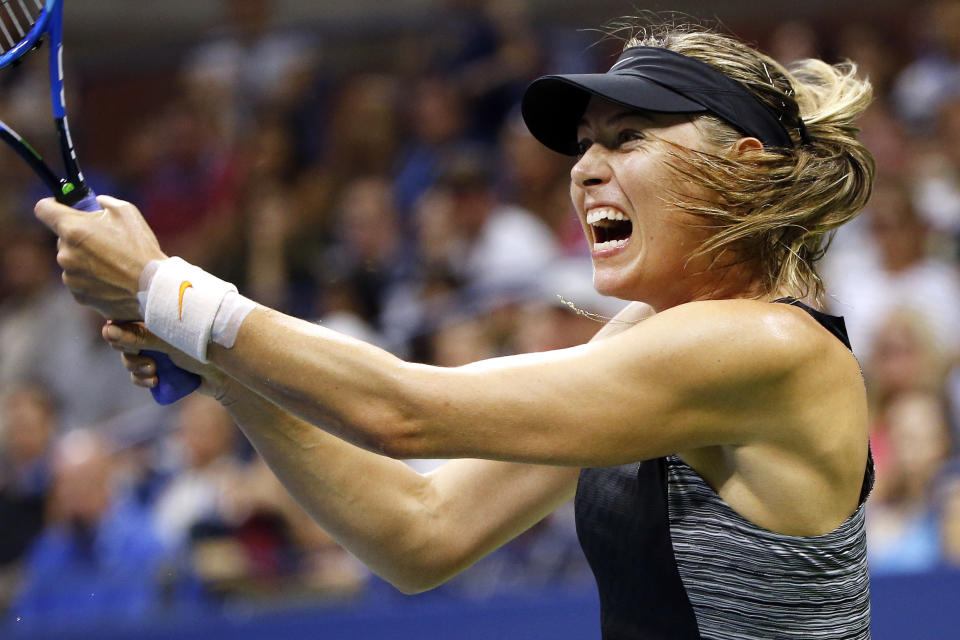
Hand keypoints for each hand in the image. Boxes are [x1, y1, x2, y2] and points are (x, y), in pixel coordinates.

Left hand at [35, 195, 167, 320]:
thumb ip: (104, 202)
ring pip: (71, 261)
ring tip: (114, 263)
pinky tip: (113, 279)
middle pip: (62, 238)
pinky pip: (80, 281)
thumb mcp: (127, 212)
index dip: (53, 206)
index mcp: (72, 229)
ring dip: (86, 260)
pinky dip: (93, 279)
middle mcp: (64, 253)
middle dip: (79, 237)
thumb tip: (96, 202)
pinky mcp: (79, 295)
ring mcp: (70, 277)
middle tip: (105, 240)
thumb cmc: (141, 248)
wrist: (153, 287)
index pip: (43, 209)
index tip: (64, 209)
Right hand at [102, 321, 233, 401]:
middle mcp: (156, 329)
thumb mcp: (169, 340)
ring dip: (136, 369)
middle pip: (124, 341)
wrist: (226, 374)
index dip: (117, 332)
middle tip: (147, 364)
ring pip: (131, 359)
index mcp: (158, 314)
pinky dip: (142, 379)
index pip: (125, 318)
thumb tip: (106, 331)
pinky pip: (140, 374)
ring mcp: (158, 348)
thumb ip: (139, 336)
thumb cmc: (202, 348)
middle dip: (130, 356)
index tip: (120, 342)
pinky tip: (153, 382)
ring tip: (153, 374)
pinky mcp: (162, 365)